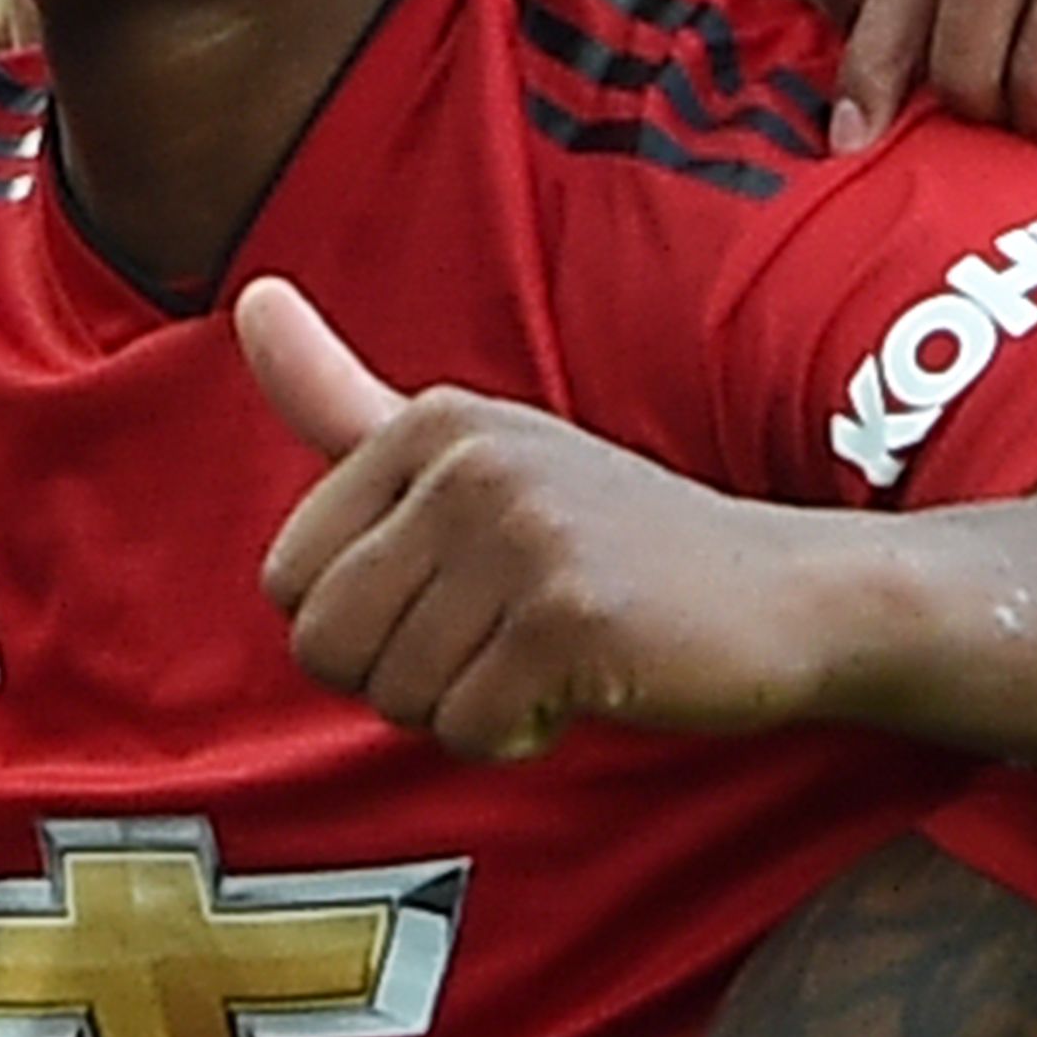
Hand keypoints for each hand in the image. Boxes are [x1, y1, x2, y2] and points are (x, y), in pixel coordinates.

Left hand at [244, 280, 834, 755]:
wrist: (785, 595)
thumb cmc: (617, 541)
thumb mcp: (472, 454)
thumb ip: (344, 399)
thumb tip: (251, 298)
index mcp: (428, 423)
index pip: (288, 579)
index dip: (362, 624)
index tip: (453, 597)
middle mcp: (468, 463)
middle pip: (324, 645)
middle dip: (400, 676)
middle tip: (495, 641)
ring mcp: (520, 536)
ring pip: (395, 696)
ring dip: (464, 709)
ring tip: (542, 657)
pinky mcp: (568, 619)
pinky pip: (467, 732)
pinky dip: (516, 738)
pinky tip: (578, 688)